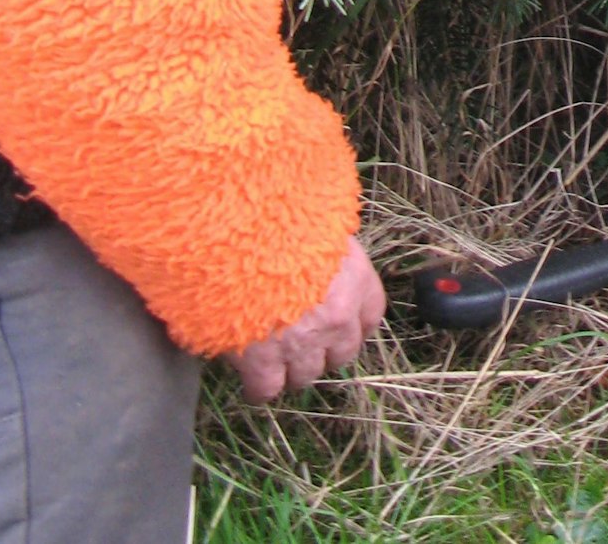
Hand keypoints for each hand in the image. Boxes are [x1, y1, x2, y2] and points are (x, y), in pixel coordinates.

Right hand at [232, 237, 384, 401]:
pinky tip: (248, 373)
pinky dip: (257, 385)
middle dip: (321, 349)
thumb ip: (327, 252)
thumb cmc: (277, 218)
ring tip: (270, 350)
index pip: (370, 316)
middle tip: (298, 338)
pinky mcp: (265, 362)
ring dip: (290, 367)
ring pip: (306, 375)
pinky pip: (266, 389)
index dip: (352, 324)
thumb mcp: (318, 224)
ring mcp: (303, 343)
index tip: (337, 324)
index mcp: (355, 278)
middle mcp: (337, 316)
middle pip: (341, 354)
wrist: (237, 235)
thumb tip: (320, 263)